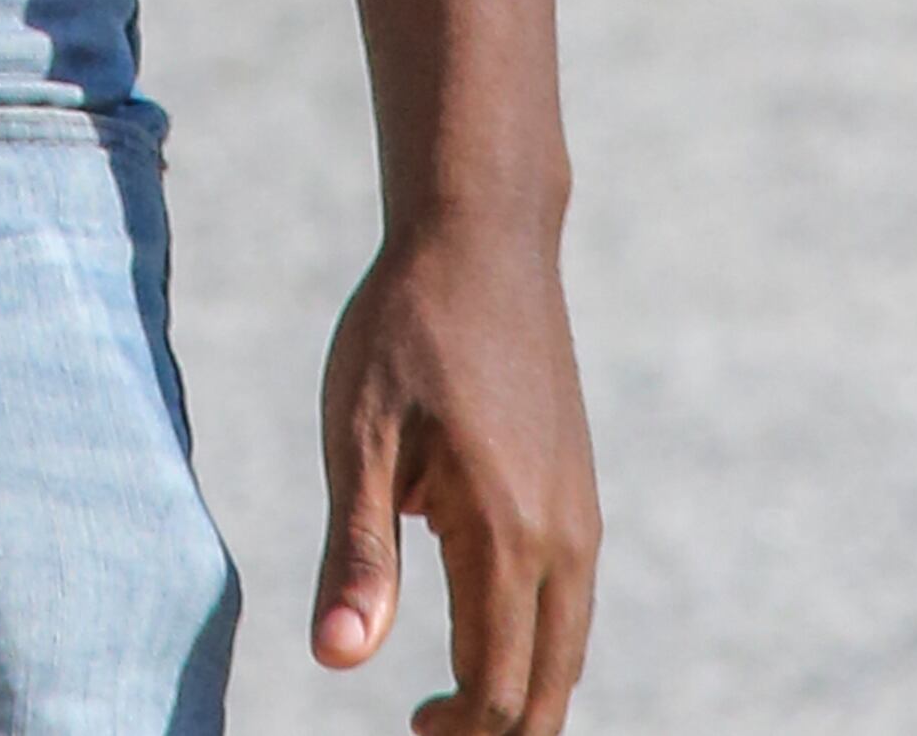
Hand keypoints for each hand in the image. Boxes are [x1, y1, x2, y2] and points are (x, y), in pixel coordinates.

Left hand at [316, 204, 597, 730]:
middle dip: (495, 732)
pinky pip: (572, 601)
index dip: (453, 734)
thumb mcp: (360, 433)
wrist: (483, 231)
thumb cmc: (406, 325)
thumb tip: (337, 663)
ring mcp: (580, 512)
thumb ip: (355, 553)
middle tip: (424, 731)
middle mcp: (563, 536)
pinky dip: (537, 643)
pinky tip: (482, 623)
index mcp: (507, 534)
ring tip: (448, 702)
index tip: (401, 727)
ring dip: (521, 692)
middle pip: (550, 691)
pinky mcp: (579, 488)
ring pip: (569, 649)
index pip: (497, 691)